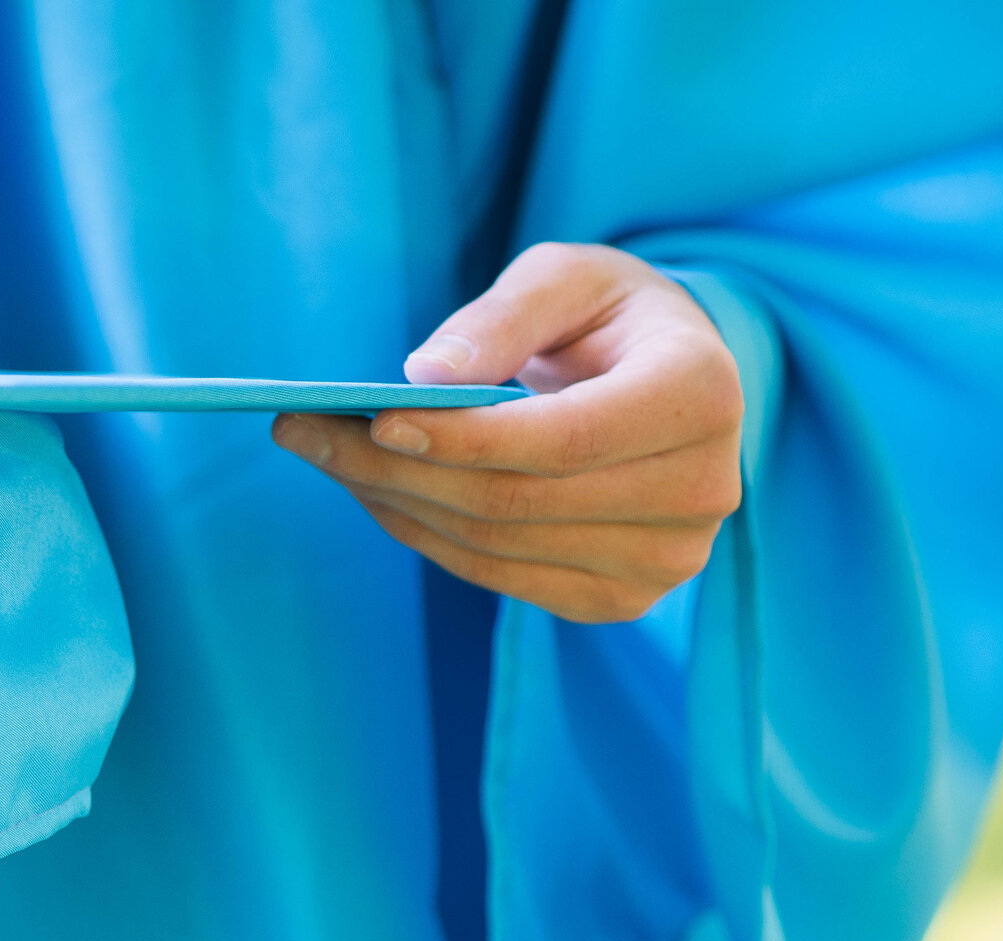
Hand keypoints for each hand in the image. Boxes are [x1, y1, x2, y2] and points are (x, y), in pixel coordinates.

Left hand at [271, 242, 741, 623]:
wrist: (669, 382)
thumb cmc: (609, 317)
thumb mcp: (565, 279)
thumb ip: (500, 319)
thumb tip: (423, 377)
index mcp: (702, 395)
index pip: (563, 439)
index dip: (461, 437)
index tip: (372, 418)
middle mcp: (700, 491)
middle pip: (514, 501)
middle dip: (395, 468)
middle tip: (300, 432)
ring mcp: (664, 560)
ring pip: (495, 544)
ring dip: (394, 501)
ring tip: (323, 454)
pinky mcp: (620, 599)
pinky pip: (497, 574)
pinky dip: (424, 533)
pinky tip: (375, 489)